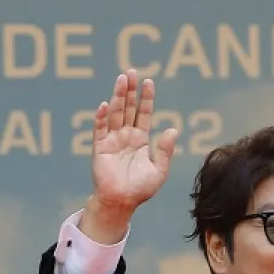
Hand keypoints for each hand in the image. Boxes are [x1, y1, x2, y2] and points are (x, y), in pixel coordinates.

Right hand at [80, 69, 178, 242]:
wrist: (122, 202)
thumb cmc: (140, 189)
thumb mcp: (159, 170)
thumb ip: (164, 151)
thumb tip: (173, 130)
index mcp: (140, 140)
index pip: (143, 113)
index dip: (146, 98)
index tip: (149, 82)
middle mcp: (125, 136)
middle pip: (128, 108)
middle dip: (130, 90)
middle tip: (132, 72)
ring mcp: (112, 140)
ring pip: (115, 114)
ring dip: (118, 97)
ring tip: (121, 80)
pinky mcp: (100, 148)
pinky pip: (100, 130)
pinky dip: (101, 118)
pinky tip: (105, 105)